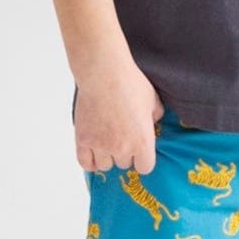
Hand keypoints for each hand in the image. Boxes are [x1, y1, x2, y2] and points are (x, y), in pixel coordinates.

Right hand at [73, 59, 164, 175]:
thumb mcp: (152, 99)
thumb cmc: (129, 82)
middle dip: (123, 153)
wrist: (103, 71)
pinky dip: (89, 161)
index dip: (142, 159)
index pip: (145, 168)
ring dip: (106, 157)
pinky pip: (85, 163)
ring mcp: (101, 146)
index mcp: (143, 143)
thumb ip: (155, 116)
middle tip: (120, 137)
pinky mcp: (83, 140)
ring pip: (105, 165)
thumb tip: (152, 122)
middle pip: (123, 164)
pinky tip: (92, 153)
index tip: (139, 150)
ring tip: (105, 141)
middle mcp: (122, 149)